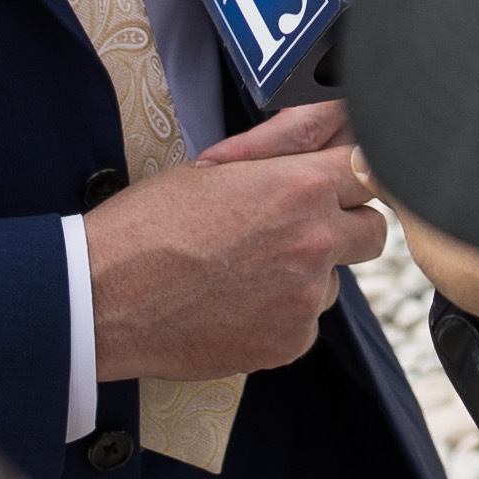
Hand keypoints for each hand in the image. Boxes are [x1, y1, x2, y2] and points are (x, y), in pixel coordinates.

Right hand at [86, 100, 382, 383]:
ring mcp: (305, 298)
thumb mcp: (214, 168)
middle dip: (345, 227)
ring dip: (306, 275)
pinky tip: (234, 306)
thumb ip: (281, 153)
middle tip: (299, 229)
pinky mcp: (289, 343)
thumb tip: (326, 135)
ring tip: (245, 273)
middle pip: (373, 231)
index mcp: (299, 187)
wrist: (105, 297)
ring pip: (334, 282)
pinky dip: (280, 316)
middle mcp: (315, 243)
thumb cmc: (149, 224)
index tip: (339, 183)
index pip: (371, 170)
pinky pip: (304, 323)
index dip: (355, 175)